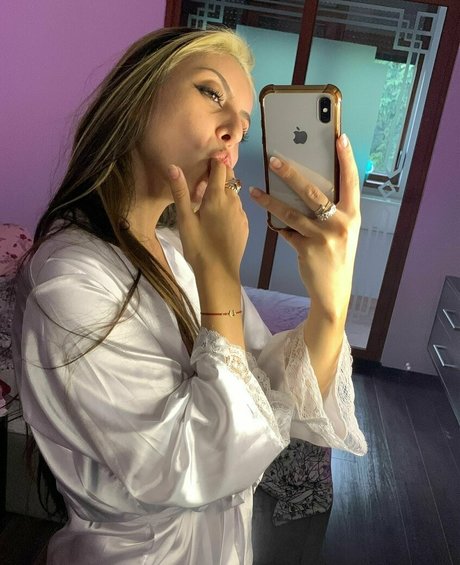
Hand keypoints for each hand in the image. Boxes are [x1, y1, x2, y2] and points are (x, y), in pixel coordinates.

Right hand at [168, 158, 248, 283]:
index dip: (214, 159)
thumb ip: (180, 192)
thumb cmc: (198, 247)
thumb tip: (173, 166)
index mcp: (217, 197)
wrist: (219, 273)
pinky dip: (229, 205)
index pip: (220, 167)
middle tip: (206, 175)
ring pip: (234, 193)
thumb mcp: (184, 219)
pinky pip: (238, 208)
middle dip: (220, 171)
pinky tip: (219, 216)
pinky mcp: (245, 225)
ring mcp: (241, 214)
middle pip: (230, 177)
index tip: (206, 158)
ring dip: (224, 189)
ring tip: (209, 196)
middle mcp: (233, 201)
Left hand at [250, 133, 360, 320]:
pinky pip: (286, 232)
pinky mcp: (306, 249)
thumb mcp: (343, 231)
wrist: (334, 290)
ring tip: (254, 191)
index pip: (352, 181)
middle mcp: (340, 223)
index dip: (346, 159)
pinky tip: (270, 221)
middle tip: (274, 160)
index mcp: (352, 215)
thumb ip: (332, 212)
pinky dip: (278, 226)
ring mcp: (323, 237)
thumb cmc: (337, 256)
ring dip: (270, 201)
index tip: (340, 138)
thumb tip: (307, 189)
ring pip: (291, 212)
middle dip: (291, 174)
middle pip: (313, 192)